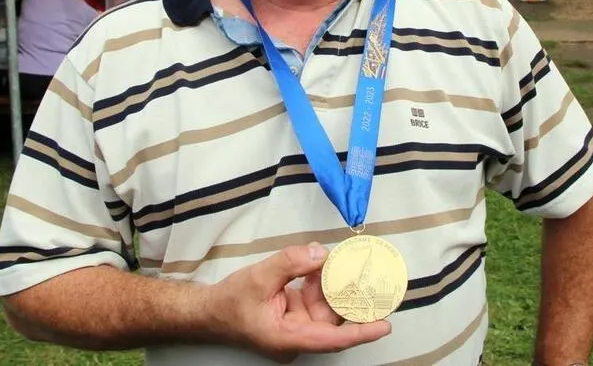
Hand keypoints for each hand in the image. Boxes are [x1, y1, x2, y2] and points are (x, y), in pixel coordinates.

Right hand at [213, 242, 390, 361]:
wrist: (209, 311)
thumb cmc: (229, 303)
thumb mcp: (259, 278)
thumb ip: (291, 263)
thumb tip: (320, 253)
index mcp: (288, 338)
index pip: (332, 339)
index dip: (360, 332)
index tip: (384, 325)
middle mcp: (297, 336)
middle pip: (334, 320)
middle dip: (352, 298)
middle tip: (373, 279)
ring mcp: (297, 325)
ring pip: (327, 306)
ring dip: (335, 284)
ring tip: (348, 263)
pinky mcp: (295, 313)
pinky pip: (316, 297)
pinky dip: (321, 280)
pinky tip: (323, 264)